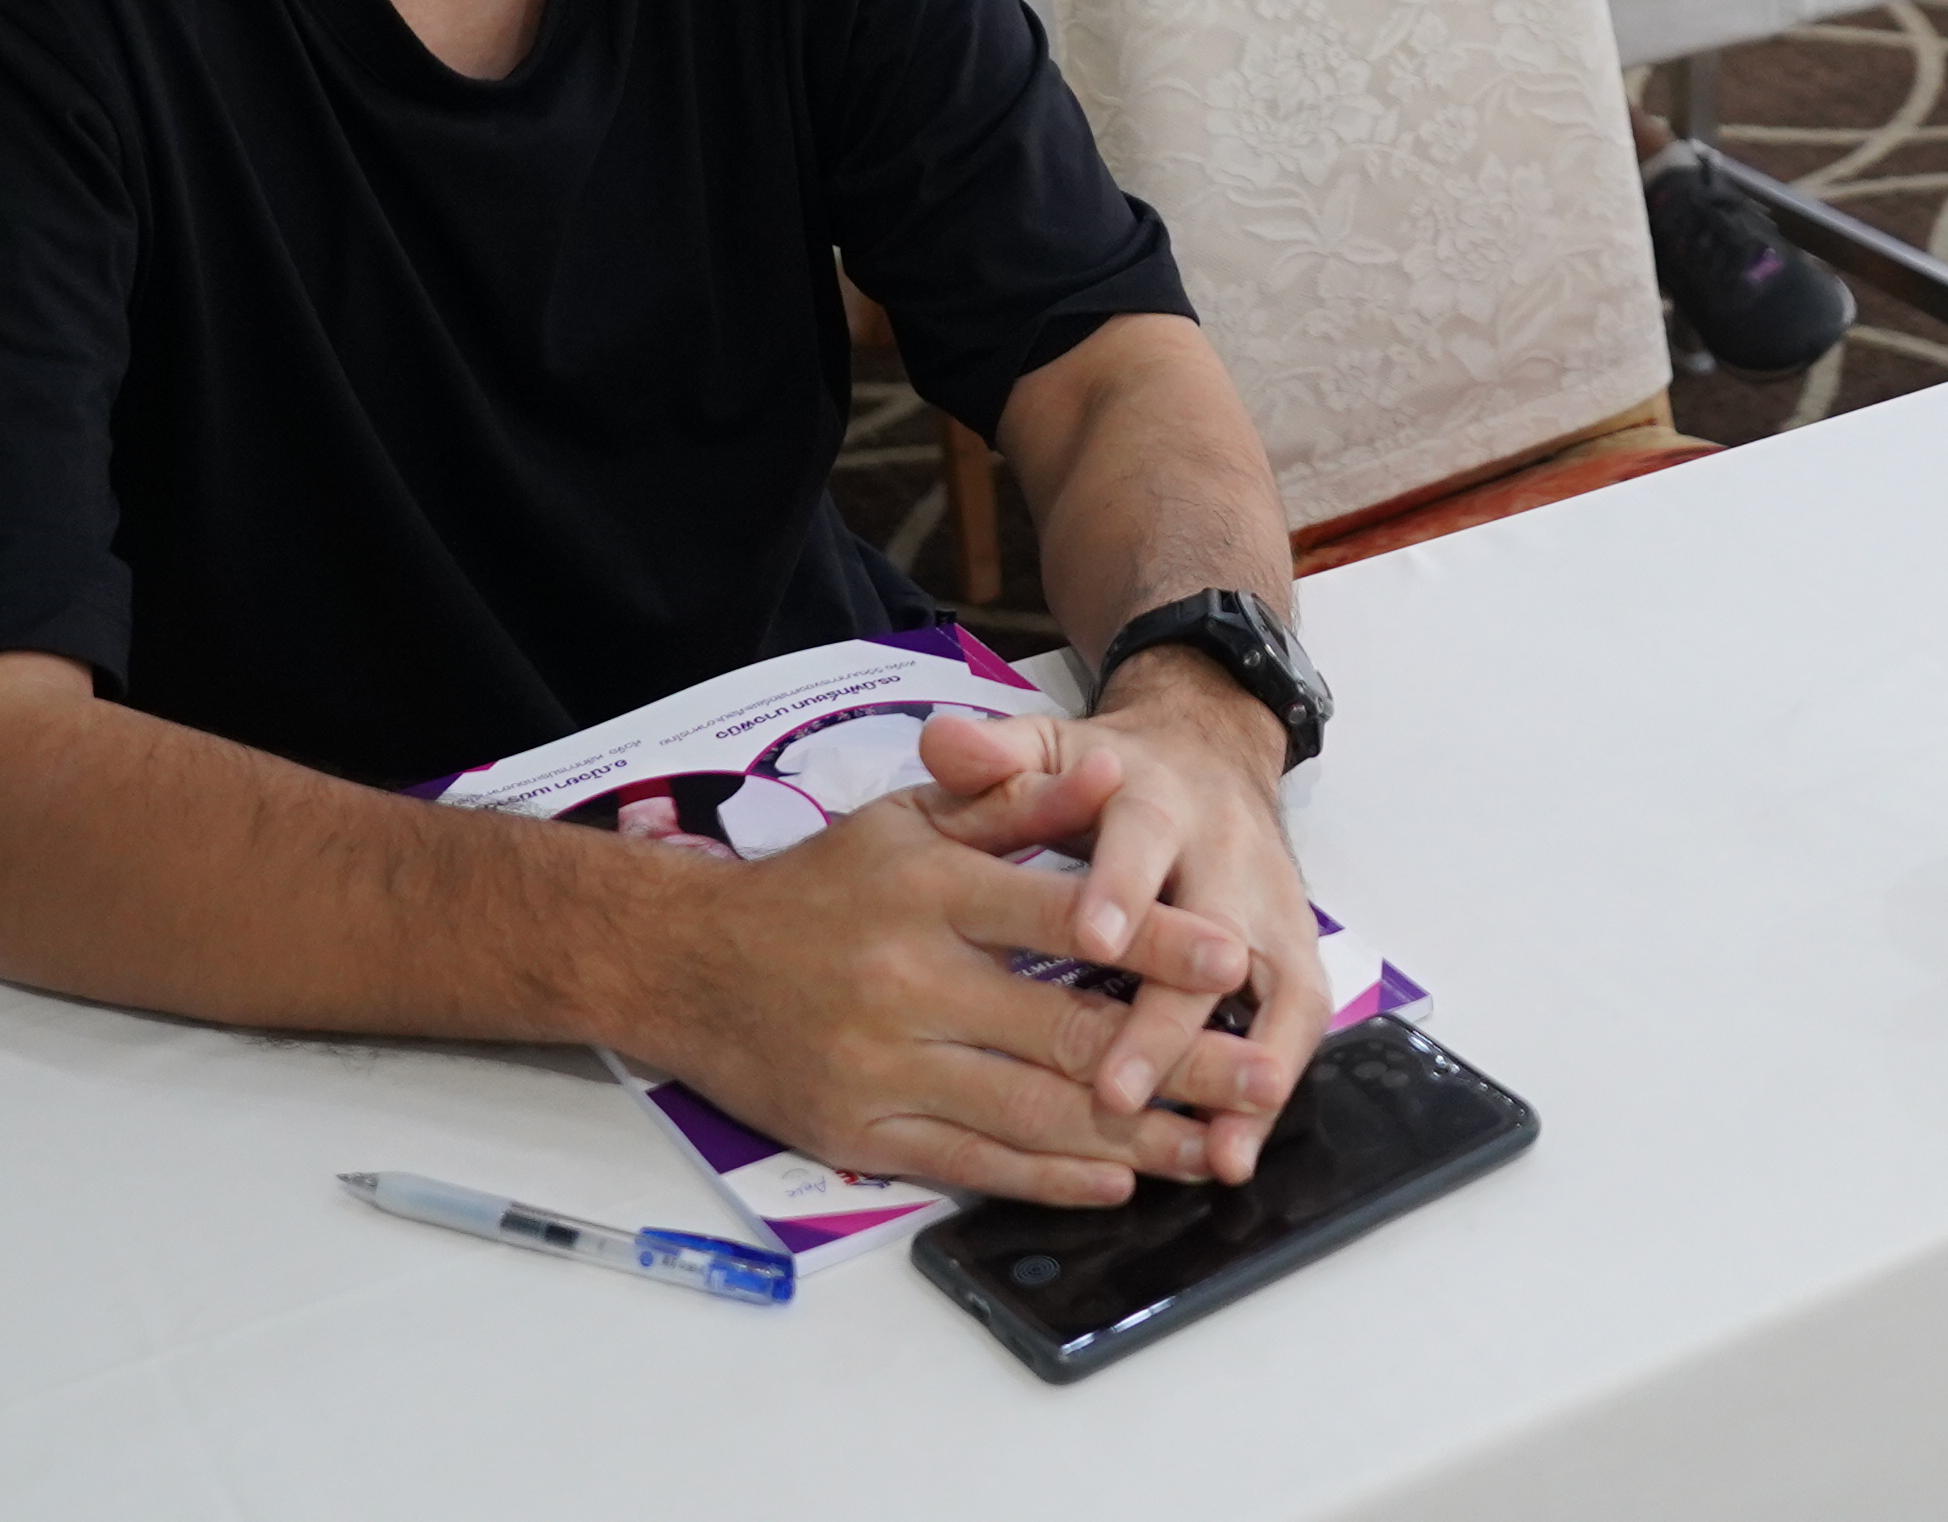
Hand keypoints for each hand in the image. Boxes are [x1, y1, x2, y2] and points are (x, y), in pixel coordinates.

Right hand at [605, 771, 1274, 1206]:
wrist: (687, 965)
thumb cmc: (819, 885)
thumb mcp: (911, 818)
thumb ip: (1014, 798)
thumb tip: (1108, 769)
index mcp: (928, 891)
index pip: (1063, 920)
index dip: (1155, 943)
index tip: (1237, 959)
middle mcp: (906, 982)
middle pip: (1063, 1033)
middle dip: (1175, 1063)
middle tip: (1260, 1078)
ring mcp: (882, 1067)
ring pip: (1029, 1115)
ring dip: (1133, 1139)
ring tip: (1214, 1147)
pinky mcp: (860, 1134)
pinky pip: (973, 1166)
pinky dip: (1052, 1178)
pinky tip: (1118, 1178)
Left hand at [923, 673, 1325, 1168]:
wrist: (1207, 749)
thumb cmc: (1109, 768)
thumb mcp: (1050, 744)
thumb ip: (998, 754)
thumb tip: (941, 740)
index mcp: (1156, 801)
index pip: (1142, 841)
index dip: (1122, 889)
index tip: (1091, 941)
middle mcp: (1226, 856)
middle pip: (1215, 938)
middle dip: (1172, 1018)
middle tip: (1118, 1088)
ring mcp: (1270, 908)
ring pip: (1278, 991)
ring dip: (1250, 1071)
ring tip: (1214, 1152)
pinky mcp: (1292, 951)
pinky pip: (1296, 1022)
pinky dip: (1272, 1085)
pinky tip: (1233, 1151)